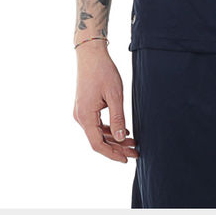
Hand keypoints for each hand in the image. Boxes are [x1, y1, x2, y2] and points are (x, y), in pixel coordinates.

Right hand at [73, 42, 138, 162]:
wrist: (91, 54)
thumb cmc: (103, 71)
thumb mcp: (114, 95)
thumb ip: (117, 118)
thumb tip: (120, 139)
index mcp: (85, 116)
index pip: (97, 144)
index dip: (112, 154)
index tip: (126, 159)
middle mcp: (80, 117)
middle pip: (98, 140)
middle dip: (117, 148)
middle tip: (135, 152)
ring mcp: (81, 112)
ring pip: (98, 133)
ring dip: (114, 139)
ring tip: (133, 142)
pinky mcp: (85, 107)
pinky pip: (96, 125)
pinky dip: (109, 130)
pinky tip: (123, 131)